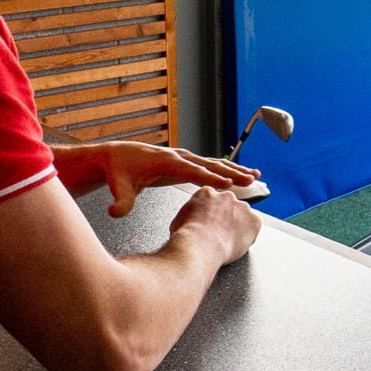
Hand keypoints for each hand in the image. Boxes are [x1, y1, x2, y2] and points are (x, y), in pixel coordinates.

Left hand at [97, 143, 258, 216]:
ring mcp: (182, 159)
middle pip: (209, 164)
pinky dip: (225, 171)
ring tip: (255, 176)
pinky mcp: (183, 164)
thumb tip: (116, 213)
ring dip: (234, 169)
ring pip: (213, 163)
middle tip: (250, 179)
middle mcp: (177, 156)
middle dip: (231, 171)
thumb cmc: (118, 171)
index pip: (192, 170)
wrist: (115, 157)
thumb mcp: (118, 186)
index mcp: (165, 161)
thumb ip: (120, 201)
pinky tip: (239, 178)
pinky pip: (208, 167)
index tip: (228, 184)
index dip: (210, 177)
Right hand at [170, 186, 260, 268]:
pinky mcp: (254, 220)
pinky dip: (250, 235)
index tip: (210, 221)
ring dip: (238, 226)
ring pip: (243, 216)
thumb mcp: (179, 220)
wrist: (200, 245)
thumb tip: (187, 221)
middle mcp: (226, 196)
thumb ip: (189, 215)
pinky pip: (254, 227)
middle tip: (220, 232)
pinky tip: (238, 243)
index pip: (213, 199)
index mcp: (206, 193)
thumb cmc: (187, 236)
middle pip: (230, 205)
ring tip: (228, 241)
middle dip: (226, 217)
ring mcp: (242, 207)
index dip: (212, 212)